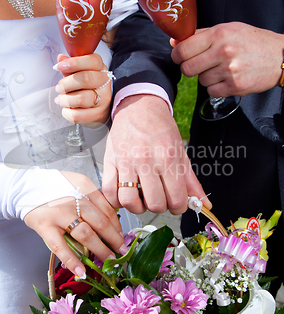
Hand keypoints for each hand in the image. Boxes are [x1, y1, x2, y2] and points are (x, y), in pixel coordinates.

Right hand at [24, 171, 125, 277]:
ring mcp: (60, 213)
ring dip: (100, 250)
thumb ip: (91, 198)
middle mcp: (75, 199)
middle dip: (115, 240)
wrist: (24, 186)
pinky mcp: (45, 226)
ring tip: (109, 261)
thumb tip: (111, 220)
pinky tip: (82, 271)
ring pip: (86, 235)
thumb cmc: (54, 188)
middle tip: (123, 253)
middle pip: (101, 222)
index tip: (122, 238)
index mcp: (85, 187)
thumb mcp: (76, 184)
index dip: (117, 226)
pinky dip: (73, 261)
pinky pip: (61, 247)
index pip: (108, 209)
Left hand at [54, 53, 111, 123]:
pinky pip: (78, 115)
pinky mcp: (98, 114)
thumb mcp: (78, 73)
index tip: (58, 66)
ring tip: (61, 99)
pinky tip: (66, 109)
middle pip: (85, 79)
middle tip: (59, 88)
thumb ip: (69, 67)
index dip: (73, 63)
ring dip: (65, 99)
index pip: (91, 61)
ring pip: (81, 98)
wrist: (97, 107)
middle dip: (66, 84)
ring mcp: (104, 99)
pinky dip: (67, 112)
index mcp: (100, 67)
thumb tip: (60, 58)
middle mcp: (105, 82)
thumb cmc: (85, 87)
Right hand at [102, 94, 210, 214]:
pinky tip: (124, 194)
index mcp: (168, 158)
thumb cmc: (160, 128)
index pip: (176, 199)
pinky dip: (116, 200)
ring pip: (129, 201)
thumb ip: (191, 181)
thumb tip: (204, 204)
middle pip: (154, 204)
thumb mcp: (181, 152)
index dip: (178, 207)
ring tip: (141, 198)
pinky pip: (109, 191)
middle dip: (159, 207)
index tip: (175, 203)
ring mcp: (126, 162)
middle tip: (159, 199)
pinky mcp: (110, 161)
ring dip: (137, 207)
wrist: (139, 106)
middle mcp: (147, 161)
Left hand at [171, 22, 283, 96]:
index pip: (183, 49)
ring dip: (206, 77)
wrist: (279, 56)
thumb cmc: (251, 41)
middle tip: (199, 65)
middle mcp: (223, 51)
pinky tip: (227, 78)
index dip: (177, 55)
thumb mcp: (228, 29)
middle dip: (190, 68)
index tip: (179, 57)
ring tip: (221, 69)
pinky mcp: (235, 86)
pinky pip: (211, 92)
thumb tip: (174, 42)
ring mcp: (229, 70)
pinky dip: (216, 87)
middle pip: (187, 68)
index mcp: (219, 34)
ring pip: (200, 81)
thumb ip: (200, 35)